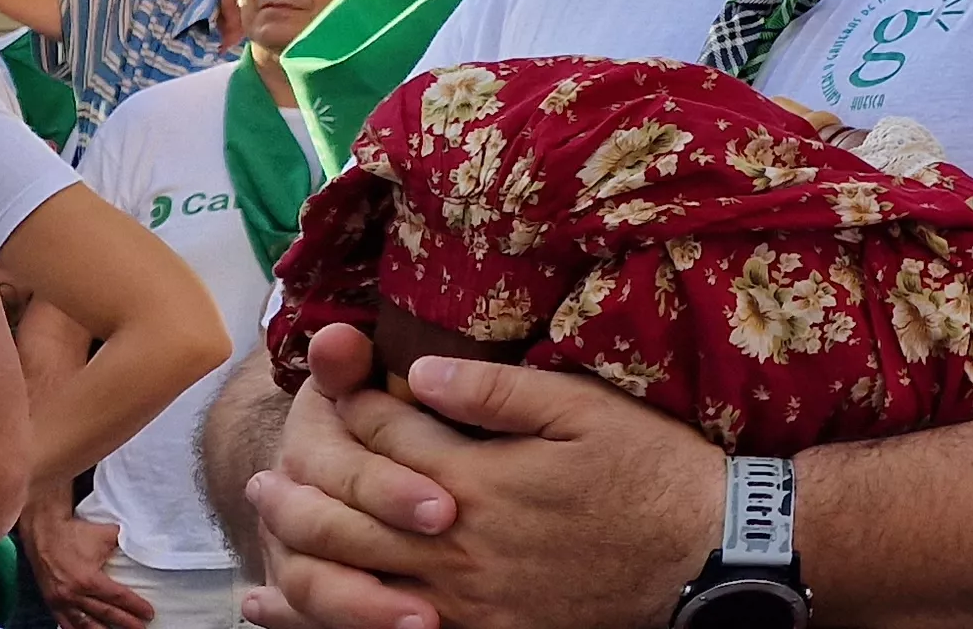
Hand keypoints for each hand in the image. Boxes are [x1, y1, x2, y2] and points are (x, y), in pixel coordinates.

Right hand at [22, 494, 155, 628]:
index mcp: (89, 579)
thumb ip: (125, 544)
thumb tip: (143, 546)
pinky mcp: (51, 602)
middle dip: (125, 622)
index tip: (148, 613)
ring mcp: (61, 600)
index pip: (118, 597)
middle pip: (105, 614)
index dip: (135, 606)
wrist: (44, 532)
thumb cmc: (76, 532)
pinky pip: (65, 622)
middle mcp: (74, 594)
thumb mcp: (106, 535)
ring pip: (85, 623)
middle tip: (141, 628)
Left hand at [252, 328, 720, 628]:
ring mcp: (464, 599)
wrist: (703, 557)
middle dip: (304, 485)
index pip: (388, 436)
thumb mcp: (585, 410)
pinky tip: (293, 607)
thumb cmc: (652, 472)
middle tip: (269, 472)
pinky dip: (330, 618)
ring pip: (353, 577)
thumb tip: (416, 369)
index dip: (355, 408)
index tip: (336, 389)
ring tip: (269, 530)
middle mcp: (457, 543)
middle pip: (351, 511)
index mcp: (479, 479)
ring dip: (302, 550)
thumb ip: (497, 392)